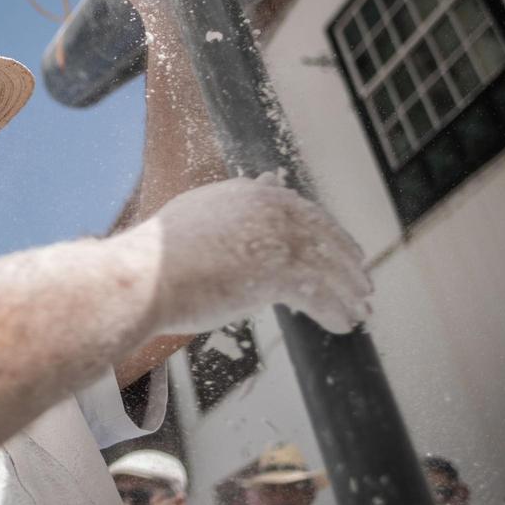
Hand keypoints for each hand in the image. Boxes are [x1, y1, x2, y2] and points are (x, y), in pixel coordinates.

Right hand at [117, 173, 372, 334]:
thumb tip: (271, 179)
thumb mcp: (203, 212)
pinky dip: (335, 311)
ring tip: (359, 311)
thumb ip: (240, 199)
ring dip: (348, 292)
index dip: (328, 234)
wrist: (142, 275)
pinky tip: (343, 325)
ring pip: (327, 268)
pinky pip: (319, 295)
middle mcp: (268, 209)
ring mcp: (275, 239)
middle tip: (363, 284)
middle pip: (323, 237)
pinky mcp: (278, 273)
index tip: (344, 249)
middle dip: (346, 263)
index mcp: (250, 195)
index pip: (303, 211)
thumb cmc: (160, 254)